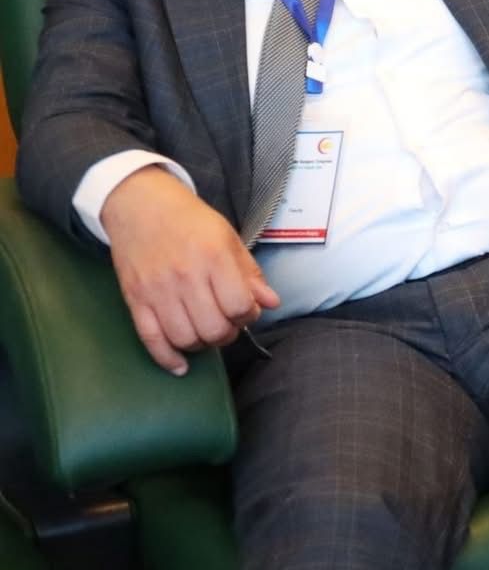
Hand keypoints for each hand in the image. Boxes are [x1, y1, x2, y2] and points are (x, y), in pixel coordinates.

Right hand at [101, 166, 279, 375]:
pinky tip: (181, 364)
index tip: (246, 309)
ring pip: (185, 339)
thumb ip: (250, 274)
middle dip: (227, 334)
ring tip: (205, 332)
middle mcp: (186, 277)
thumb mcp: (229, 238)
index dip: (249, 315)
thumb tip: (271, 303)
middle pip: (214, 329)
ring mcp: (157, 291)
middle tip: (226, 323)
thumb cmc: (190, 220)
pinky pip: (151, 340)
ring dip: (201, 344)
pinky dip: (167, 358)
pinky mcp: (135, 300)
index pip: (240, 307)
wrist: (140, 205)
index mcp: (214, 259)